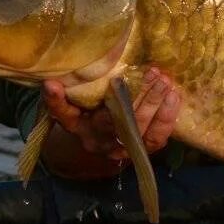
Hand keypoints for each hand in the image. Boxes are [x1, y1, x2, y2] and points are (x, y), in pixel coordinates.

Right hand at [41, 67, 180, 160]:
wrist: (98, 143)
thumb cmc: (82, 117)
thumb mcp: (66, 110)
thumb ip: (57, 100)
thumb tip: (48, 83)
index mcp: (84, 131)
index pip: (95, 120)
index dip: (109, 103)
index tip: (116, 80)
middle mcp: (105, 143)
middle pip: (125, 124)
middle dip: (142, 98)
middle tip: (152, 73)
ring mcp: (126, 148)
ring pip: (144, 132)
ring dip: (157, 106)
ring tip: (165, 81)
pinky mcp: (144, 149)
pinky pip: (158, 138)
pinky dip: (168, 117)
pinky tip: (174, 96)